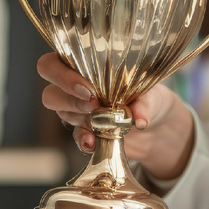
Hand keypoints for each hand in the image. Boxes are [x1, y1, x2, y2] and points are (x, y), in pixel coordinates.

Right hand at [37, 52, 192, 178]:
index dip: (61, 76)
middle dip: (68, 100)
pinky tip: (94, 143)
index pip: (52, 65)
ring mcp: (77, 112)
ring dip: (80, 118)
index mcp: (82, 65)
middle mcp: (73, 88)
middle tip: (94, 105)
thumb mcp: (153, 94)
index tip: (87, 89)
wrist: (159, 128)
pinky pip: (77, 137)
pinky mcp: (86, 132)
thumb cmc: (151, 98)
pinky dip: (85, 141)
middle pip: (49, 93)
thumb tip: (138, 118)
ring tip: (103, 123)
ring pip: (62, 114)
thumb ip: (145, 102)